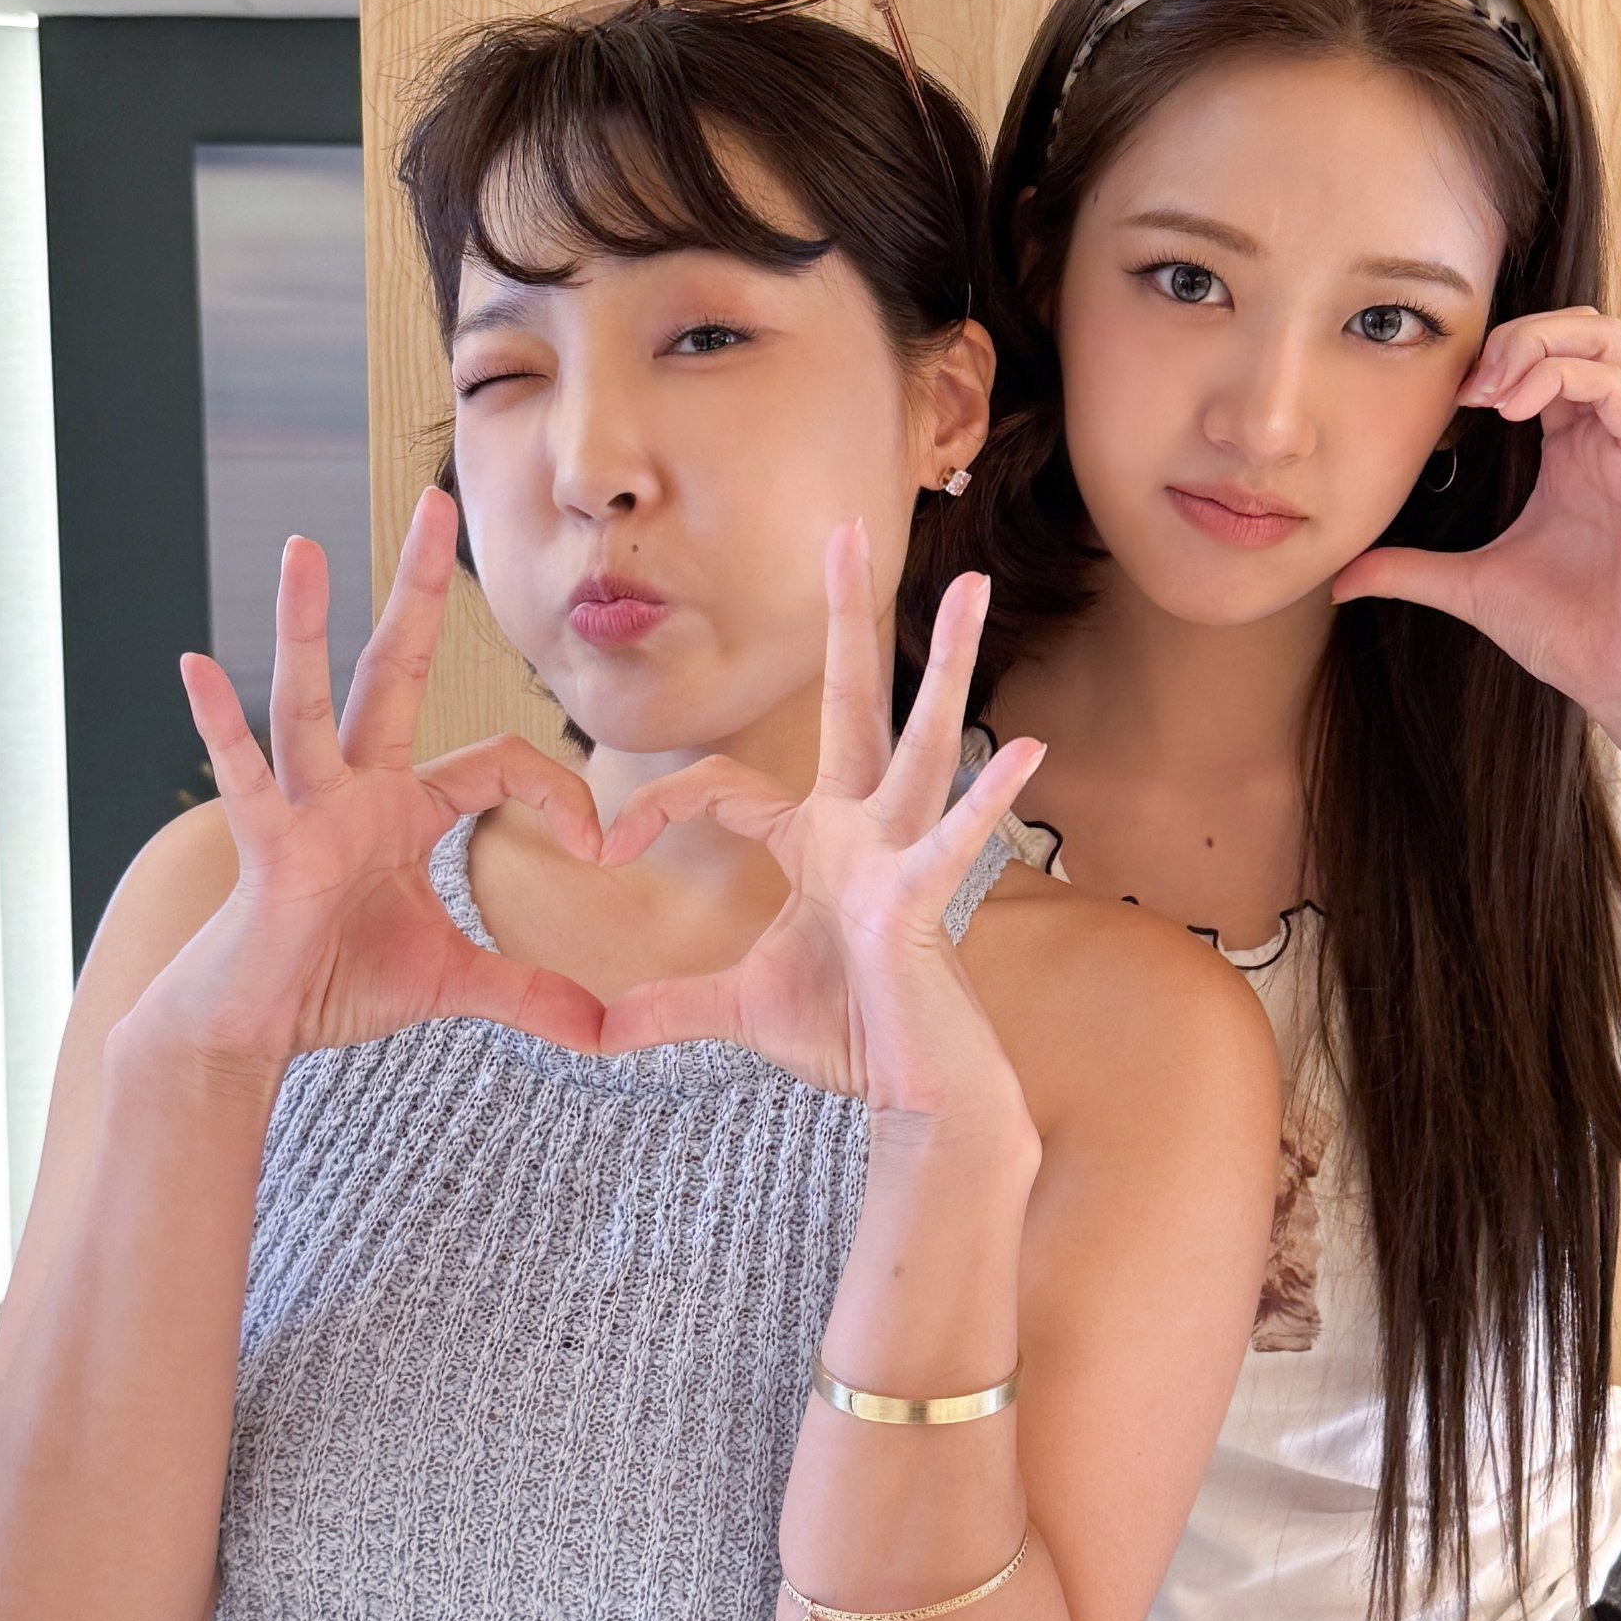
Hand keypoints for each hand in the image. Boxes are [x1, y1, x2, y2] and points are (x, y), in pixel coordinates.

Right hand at [140, 492, 606, 1069]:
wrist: (255, 1026)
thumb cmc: (334, 984)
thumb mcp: (450, 986)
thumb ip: (526, 994)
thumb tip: (602, 1033)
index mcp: (405, 808)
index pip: (498, 762)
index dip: (561, 792)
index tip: (605, 846)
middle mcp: (356, 786)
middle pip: (397, 669)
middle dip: (418, 591)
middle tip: (434, 505)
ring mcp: (306, 807)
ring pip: (310, 701)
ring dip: (306, 626)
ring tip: (301, 549)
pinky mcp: (265, 844)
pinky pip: (243, 776)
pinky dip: (219, 726)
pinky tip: (194, 666)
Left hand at [592, 528, 1044, 1122]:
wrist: (911, 1090)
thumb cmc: (845, 1033)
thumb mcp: (738, 1010)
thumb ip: (669, 1008)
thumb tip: (596, 1033)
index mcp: (819, 840)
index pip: (726, 786)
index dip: (660, 802)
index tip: (606, 839)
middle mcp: (865, 827)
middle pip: (854, 701)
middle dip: (848, 617)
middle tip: (846, 530)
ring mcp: (900, 854)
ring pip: (922, 741)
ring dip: (947, 663)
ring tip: (973, 588)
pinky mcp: (922, 899)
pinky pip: (954, 841)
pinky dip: (987, 798)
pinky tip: (1024, 750)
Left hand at [1330, 310, 1620, 795]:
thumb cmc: (1573, 635)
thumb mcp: (1472, 588)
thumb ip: (1411, 570)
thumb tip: (1340, 578)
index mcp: (1574, 450)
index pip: (1547, 358)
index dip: (1494, 358)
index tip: (1448, 398)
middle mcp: (1611, 437)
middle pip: (1581, 328)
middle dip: (1517, 334)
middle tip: (1468, 383)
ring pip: (1604, 340)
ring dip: (1538, 345)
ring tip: (1490, 390)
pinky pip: (1619, 389)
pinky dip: (1563, 378)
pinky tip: (1515, 410)